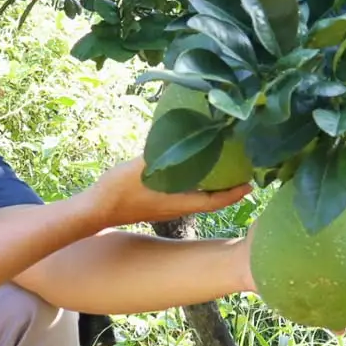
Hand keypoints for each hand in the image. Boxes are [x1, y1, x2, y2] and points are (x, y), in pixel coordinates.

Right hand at [87, 157, 251, 229]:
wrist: (95, 210)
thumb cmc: (117, 191)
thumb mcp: (139, 168)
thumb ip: (159, 154)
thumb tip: (177, 136)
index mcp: (177, 202)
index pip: (214, 202)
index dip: (233, 194)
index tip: (251, 185)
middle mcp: (177, 208)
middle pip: (211, 201)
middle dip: (228, 188)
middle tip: (243, 171)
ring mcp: (167, 208)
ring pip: (198, 198)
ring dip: (213, 187)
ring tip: (224, 168)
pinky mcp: (158, 205)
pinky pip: (185, 195)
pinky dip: (196, 185)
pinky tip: (194, 170)